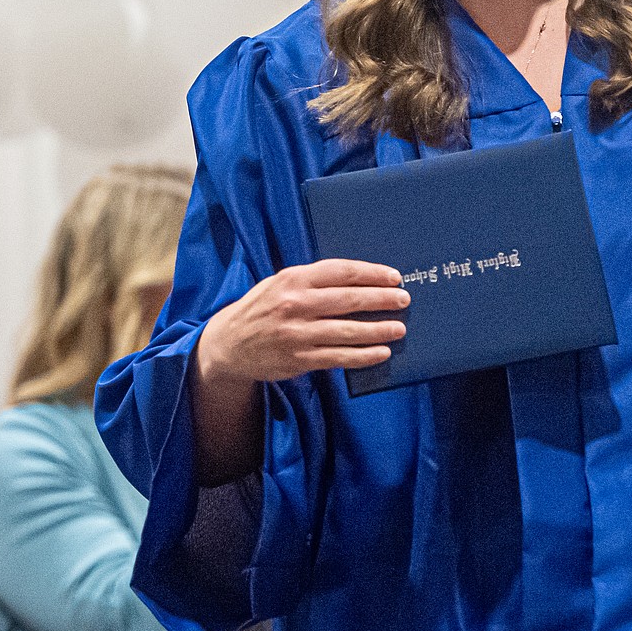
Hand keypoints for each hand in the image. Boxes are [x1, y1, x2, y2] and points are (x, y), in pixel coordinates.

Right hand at [196, 259, 409, 385]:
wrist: (227, 343)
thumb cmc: (262, 307)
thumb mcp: (281, 282)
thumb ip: (315, 280)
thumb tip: (359, 280)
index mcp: (294, 278)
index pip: (342, 272)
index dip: (372, 274)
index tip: (394, 277)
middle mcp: (296, 304)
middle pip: (349, 300)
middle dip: (381, 299)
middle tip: (404, 299)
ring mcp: (297, 333)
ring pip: (347, 331)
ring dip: (378, 330)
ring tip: (399, 328)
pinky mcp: (298, 359)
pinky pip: (338, 357)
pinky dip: (363, 356)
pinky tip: (381, 353)